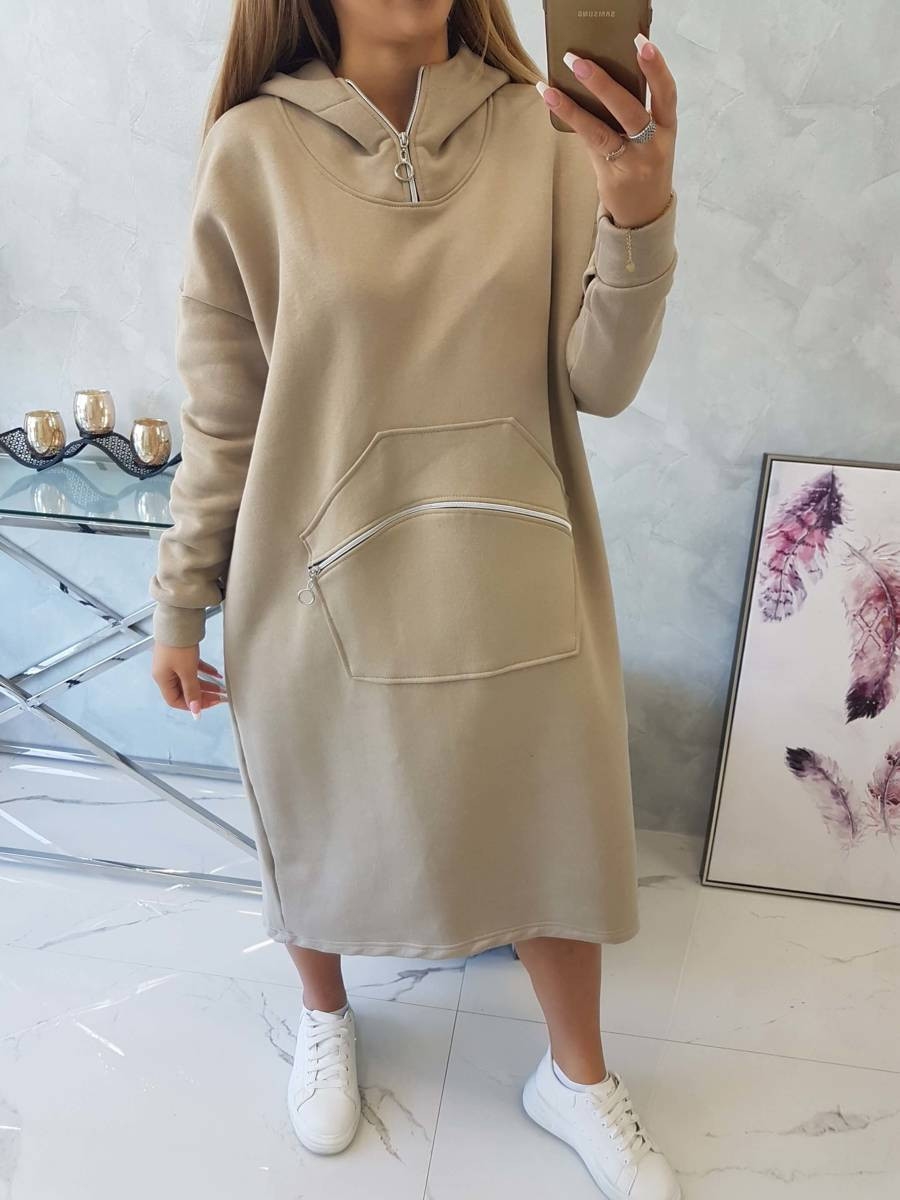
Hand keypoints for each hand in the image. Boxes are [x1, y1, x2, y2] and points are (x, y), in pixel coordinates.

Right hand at [151, 641, 227, 718]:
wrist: (178, 620)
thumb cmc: (178, 645)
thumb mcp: (187, 671)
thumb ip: (192, 691)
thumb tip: (195, 710)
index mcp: (162, 679)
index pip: (175, 701)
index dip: (192, 705)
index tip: (209, 704)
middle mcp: (165, 672)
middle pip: (184, 690)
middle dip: (202, 695)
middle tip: (219, 697)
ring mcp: (172, 662)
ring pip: (190, 679)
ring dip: (205, 684)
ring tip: (221, 688)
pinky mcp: (180, 654)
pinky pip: (193, 668)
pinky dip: (204, 671)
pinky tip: (216, 673)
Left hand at [538, 34, 676, 229]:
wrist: (645, 216)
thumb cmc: (645, 169)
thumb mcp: (651, 141)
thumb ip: (632, 114)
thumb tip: (598, 78)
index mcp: (667, 129)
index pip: (667, 94)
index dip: (656, 68)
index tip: (641, 43)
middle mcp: (654, 146)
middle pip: (631, 111)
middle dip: (605, 84)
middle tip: (580, 62)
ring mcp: (632, 164)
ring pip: (603, 131)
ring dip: (577, 105)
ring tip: (555, 84)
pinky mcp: (611, 177)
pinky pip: (589, 145)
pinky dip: (570, 119)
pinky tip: (552, 100)